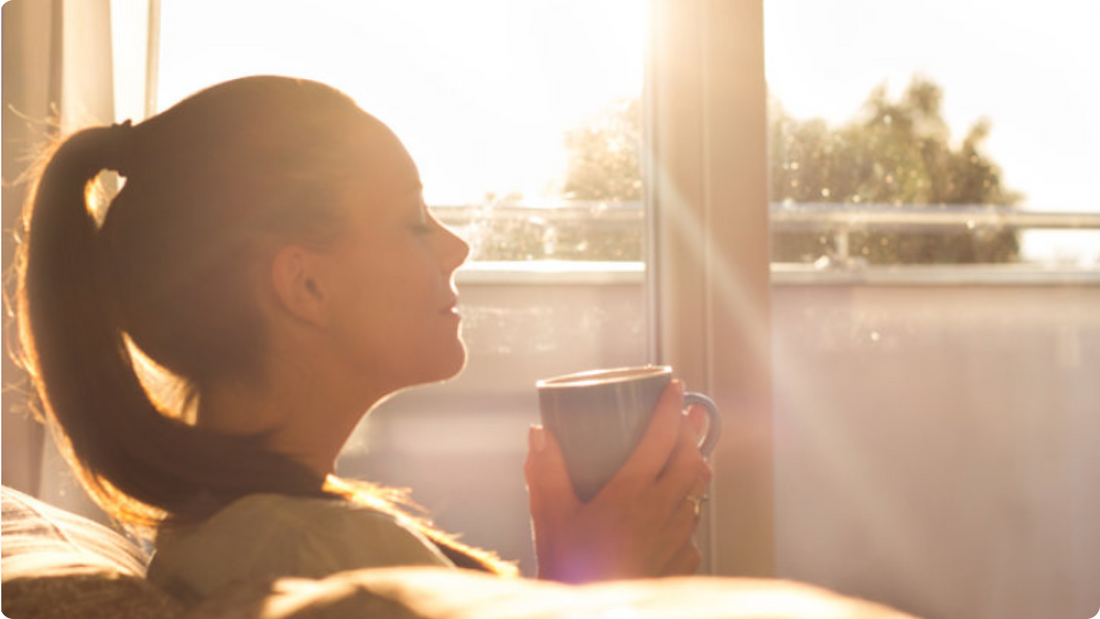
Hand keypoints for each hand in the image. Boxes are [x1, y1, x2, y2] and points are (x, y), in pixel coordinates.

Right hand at [525, 380, 713, 582]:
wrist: (592, 617)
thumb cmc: (569, 566)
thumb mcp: (549, 516)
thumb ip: (544, 471)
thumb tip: (539, 433)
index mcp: (631, 494)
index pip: (661, 437)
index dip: (670, 408)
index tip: (675, 387)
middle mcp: (662, 512)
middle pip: (692, 459)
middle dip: (692, 432)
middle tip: (688, 413)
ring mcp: (677, 538)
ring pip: (698, 491)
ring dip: (695, 467)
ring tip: (686, 453)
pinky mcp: (682, 561)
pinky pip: (693, 526)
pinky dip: (688, 508)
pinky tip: (674, 510)